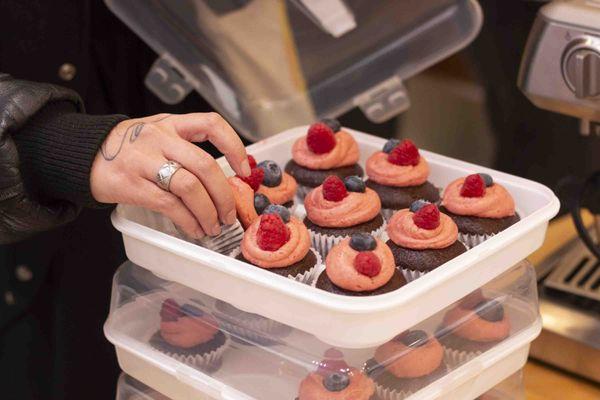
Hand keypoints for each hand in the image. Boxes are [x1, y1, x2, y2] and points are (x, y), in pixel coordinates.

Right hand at [90, 112, 249, 238]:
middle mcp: (159, 138)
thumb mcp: (156, 135)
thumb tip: (223, 181)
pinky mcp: (131, 185)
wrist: (81, 155)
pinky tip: (194, 229)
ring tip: (213, 226)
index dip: (234, 146)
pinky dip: (188, 221)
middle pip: (205, 165)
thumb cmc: (127, 149)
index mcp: (171, 123)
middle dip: (224, 195)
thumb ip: (185, 149)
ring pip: (189, 187)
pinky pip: (170, 205)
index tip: (245, 169)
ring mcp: (144, 160)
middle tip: (229, 214)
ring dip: (208, 212)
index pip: (211, 124)